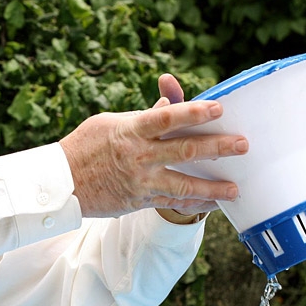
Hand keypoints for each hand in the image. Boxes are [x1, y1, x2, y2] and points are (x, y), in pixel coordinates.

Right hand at [58, 74, 247, 217]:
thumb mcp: (111, 122)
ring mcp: (140, 181)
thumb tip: (171, 102)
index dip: (193, 112)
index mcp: (130, 130)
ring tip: (235, 188)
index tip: (218, 108)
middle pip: (184, 150)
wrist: (62, 183)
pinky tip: (213, 203)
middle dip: (216, 147)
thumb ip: (145, 116)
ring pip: (182, 184)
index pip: (166, 118)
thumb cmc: (86, 145)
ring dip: (211, 187)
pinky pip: (171, 203)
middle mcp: (138, 157)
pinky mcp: (139, 200)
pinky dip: (194, 203)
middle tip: (243, 144)